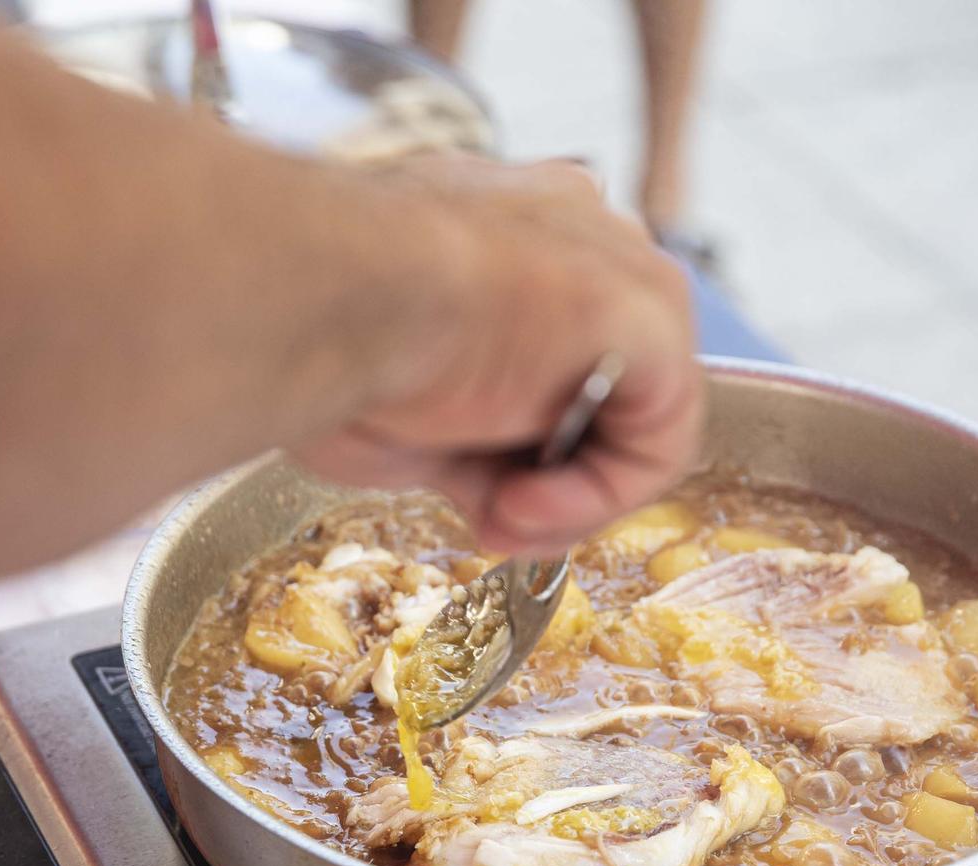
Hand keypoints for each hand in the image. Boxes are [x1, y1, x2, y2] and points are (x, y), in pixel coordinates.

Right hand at [291, 155, 703, 554]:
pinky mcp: (649, 313)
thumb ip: (473, 445)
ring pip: (636, 417)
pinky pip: (659, 436)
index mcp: (507, 230)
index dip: (516, 448)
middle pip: (600, 389)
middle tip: (491, 524)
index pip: (552, 352)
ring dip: (574, 497)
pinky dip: (601, 495)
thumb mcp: (405, 408)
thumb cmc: (323, 332)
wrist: (318, 295)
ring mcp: (617, 264)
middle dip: (549, 477)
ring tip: (503, 519)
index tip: (472, 501)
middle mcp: (573, 233)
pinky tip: (524, 505)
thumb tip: (501, 498)